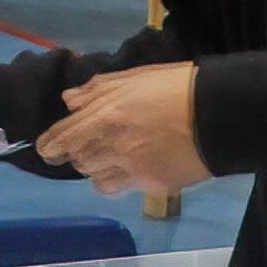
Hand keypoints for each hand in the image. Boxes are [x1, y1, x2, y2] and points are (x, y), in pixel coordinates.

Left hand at [35, 63, 207, 193]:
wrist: (219, 113)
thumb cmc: (176, 87)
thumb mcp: (134, 77)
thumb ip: (97, 89)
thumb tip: (70, 101)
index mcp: (105, 116)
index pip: (61, 139)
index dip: (49, 146)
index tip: (47, 149)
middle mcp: (112, 146)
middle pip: (78, 162)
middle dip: (80, 154)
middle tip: (92, 145)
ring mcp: (132, 170)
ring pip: (98, 181)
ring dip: (100, 171)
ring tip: (115, 159)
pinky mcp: (152, 185)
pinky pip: (126, 188)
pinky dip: (125, 180)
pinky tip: (139, 166)